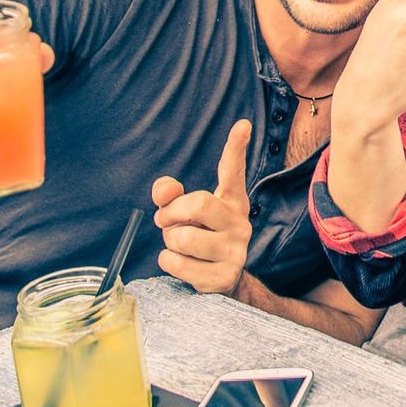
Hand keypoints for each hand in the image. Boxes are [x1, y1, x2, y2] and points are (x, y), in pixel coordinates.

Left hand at [153, 119, 253, 294]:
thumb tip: (162, 191)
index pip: (233, 171)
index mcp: (232, 201)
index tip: (242, 125)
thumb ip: (170, 195)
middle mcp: (240, 223)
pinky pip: (176, 262)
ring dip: (169, 242)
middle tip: (164, 220)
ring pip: (182, 237)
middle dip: (170, 213)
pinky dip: (169, 262)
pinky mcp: (224, 277)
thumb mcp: (185, 213)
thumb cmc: (200, 237)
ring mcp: (235, 251)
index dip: (236, 147)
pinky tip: (183, 263)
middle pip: (198, 203)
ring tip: (180, 245)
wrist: (221, 281)